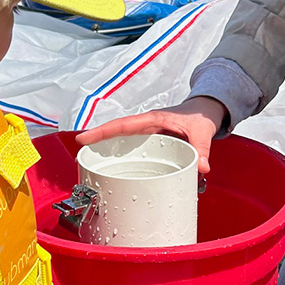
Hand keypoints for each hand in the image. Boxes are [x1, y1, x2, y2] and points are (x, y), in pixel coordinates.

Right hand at [75, 97, 226, 174]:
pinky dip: (122, 158)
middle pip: (116, 133)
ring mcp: (147, 135)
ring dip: (107, 151)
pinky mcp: (150, 143)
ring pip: (122, 142)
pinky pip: (132, 150)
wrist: (205, 112)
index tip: (84, 138)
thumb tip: (202, 167)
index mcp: (153, 120)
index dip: (102, 132)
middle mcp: (146, 127)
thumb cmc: (200, 117)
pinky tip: (114, 171)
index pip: (123, 125)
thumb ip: (202, 149)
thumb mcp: (202, 131)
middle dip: (97, 140)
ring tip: (89, 164)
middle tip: (79, 153)